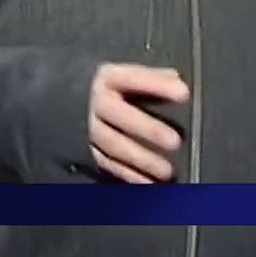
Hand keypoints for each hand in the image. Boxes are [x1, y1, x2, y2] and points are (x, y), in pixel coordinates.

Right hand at [88, 63, 189, 182]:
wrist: (72, 101)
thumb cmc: (112, 87)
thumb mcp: (128, 74)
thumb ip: (154, 77)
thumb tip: (178, 81)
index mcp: (109, 78)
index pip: (134, 78)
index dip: (158, 85)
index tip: (184, 93)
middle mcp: (99, 103)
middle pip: (121, 116)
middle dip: (149, 129)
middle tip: (175, 142)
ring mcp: (92, 128)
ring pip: (115, 145)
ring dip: (142, 159)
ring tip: (167, 171)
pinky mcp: (90, 150)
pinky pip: (109, 164)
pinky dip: (129, 175)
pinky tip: (148, 182)